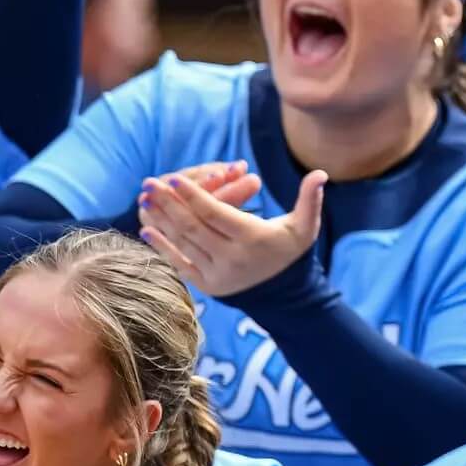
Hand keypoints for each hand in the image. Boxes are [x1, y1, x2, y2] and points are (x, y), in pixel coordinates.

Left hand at [139, 169, 327, 296]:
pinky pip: (179, 262)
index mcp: (253, 238)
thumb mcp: (306, 226)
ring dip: (161, 220)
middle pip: (193, 226)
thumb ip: (311, 198)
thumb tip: (320, 173)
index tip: (173, 178)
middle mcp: (232, 258)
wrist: (284, 293)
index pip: (215, 214)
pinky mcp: (206, 285)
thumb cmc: (291, 250)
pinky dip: (162, 246)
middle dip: (169, 203)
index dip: (193, 195)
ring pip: (183, 242)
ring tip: (145, 199)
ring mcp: (217, 273)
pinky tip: (146, 229)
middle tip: (149, 183)